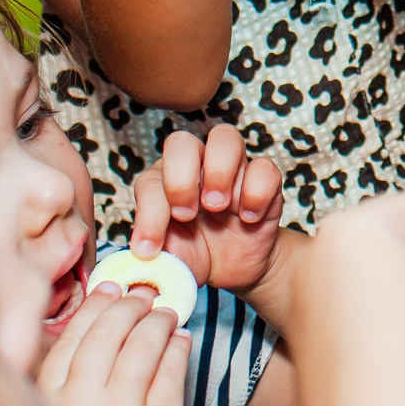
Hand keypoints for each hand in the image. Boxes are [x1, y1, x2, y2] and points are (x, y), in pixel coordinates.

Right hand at [41, 288, 191, 405]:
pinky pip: (173, 369)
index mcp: (48, 403)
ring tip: (165, 314)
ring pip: (144, 344)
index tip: (110, 288)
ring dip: (158, 320)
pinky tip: (179, 339)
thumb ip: (65, 378)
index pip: (71, 336)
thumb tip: (94, 315)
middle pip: (109, 332)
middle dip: (129, 305)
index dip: (94, 305)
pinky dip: (178, 346)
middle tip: (142, 296)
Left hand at [130, 124, 286, 292]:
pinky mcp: (265, 181)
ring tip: (218, 207)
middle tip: (186, 216)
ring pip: (225, 137)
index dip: (148, 214)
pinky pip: (265, 168)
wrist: (234, 269)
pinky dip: (256, 192)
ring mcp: (232, 170)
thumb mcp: (170, 261)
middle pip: (181, 142)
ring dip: (218, 172)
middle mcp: (196, 167)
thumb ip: (153, 259)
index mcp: (164, 182)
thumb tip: (139, 267)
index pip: (150, 181)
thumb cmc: (195, 255)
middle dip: (180, 181)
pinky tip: (248, 218)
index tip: (150, 249)